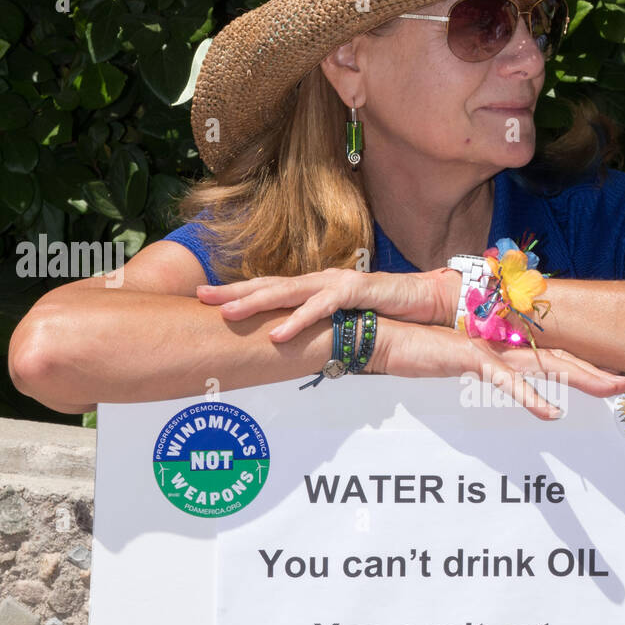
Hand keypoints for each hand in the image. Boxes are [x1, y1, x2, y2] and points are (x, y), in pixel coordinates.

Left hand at [196, 266, 460, 336]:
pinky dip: (298, 321)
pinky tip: (277, 334)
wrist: (423, 299)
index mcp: (313, 287)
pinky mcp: (354, 292)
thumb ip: (318, 327)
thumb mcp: (342, 321)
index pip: (269, 287)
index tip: (205, 297)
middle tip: (201, 297)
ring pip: (288, 292)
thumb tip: (293, 343)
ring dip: (256, 303)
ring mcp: (335, 283)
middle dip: (233, 291)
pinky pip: (321, 309)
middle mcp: (319, 280)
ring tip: (227, 314)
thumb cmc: (382, 312)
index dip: (238, 291)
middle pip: (269, 284)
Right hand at [373, 316, 624, 420]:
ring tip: (614, 387)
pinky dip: (530, 398)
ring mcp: (489, 345)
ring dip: (583, 377)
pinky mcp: (469, 357)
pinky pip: (506, 381)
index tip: (613, 368)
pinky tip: (551, 414)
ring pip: (547, 363)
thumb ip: (487, 362)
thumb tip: (505, 372)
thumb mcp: (460, 356)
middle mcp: (502, 337)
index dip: (585, 357)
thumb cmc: (416, 346)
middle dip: (598, 368)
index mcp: (503, 337)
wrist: (381, 334)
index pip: (553, 347)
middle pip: (562, 354)